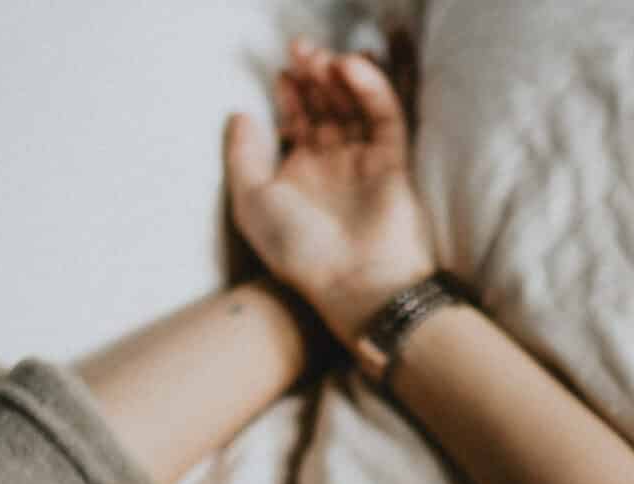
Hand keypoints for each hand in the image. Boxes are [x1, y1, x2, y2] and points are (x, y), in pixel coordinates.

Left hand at [224, 37, 440, 344]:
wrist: (353, 283)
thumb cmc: (298, 251)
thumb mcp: (251, 202)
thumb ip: (241, 156)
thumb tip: (239, 113)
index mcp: (300, 175)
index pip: (298, 120)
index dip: (289, 93)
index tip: (281, 73)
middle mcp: (333, 165)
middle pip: (326, 106)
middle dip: (313, 75)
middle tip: (302, 50)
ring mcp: (365, 161)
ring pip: (354, 105)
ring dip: (339, 76)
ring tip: (322, 58)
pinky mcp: (394, 160)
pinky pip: (384, 115)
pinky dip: (370, 88)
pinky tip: (349, 68)